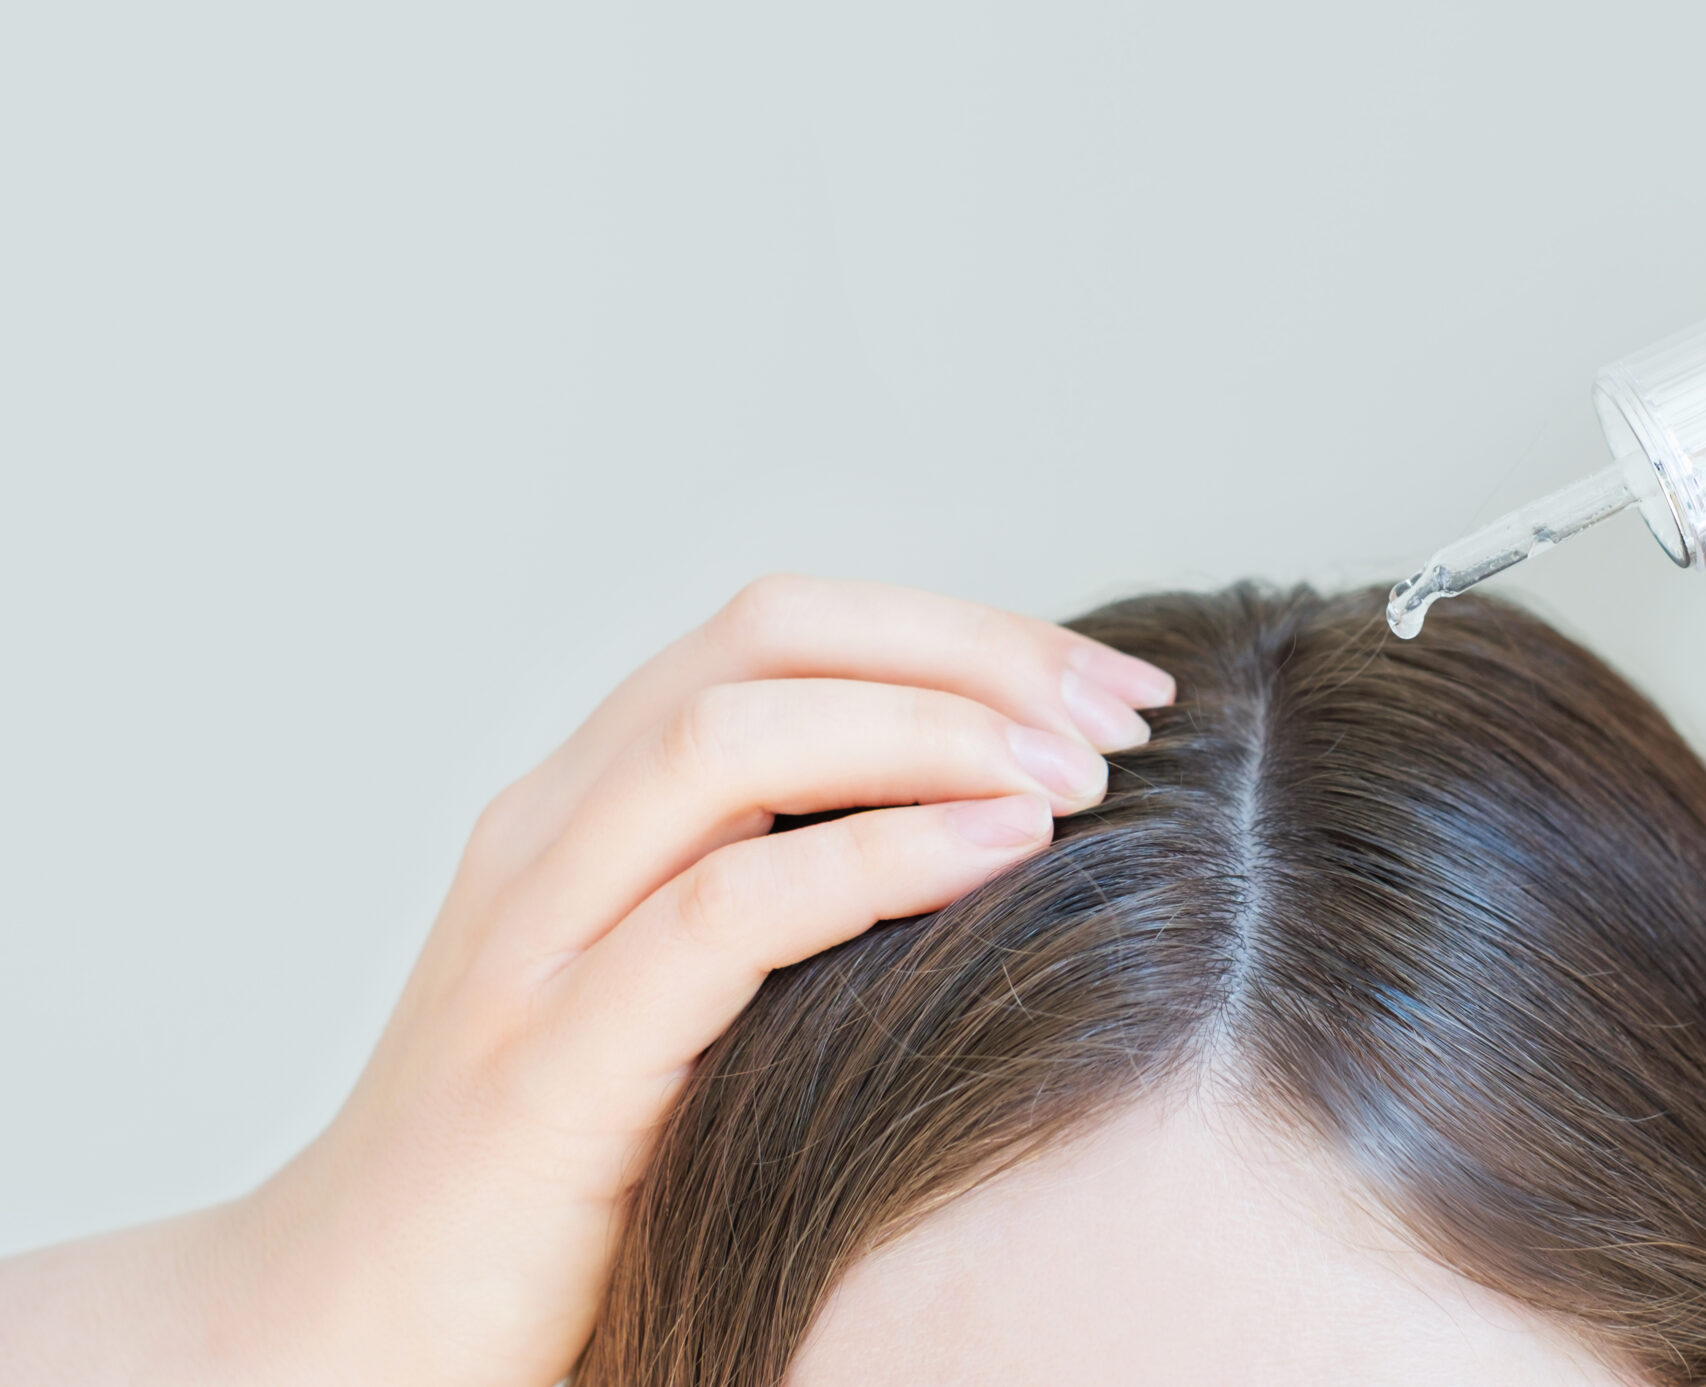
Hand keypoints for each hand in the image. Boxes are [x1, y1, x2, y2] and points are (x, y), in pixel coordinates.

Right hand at [0, 577, 1173, 1385]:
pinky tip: (1000, 856)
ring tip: (1079, 783)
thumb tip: (1011, 824)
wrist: (341, 1333)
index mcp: (592, 797)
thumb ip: (790, 886)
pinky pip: (720, 913)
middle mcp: (552, 830)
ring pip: (731, 742)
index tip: (1108, 686)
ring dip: (931, 734)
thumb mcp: (683, 988)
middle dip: (966, 653)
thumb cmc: (562, 1168)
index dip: (961, 630)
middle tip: (1123, 717)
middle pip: (768, 641)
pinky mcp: (545, 1068)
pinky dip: (876, 860)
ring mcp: (533, 938)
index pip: (786, 629)